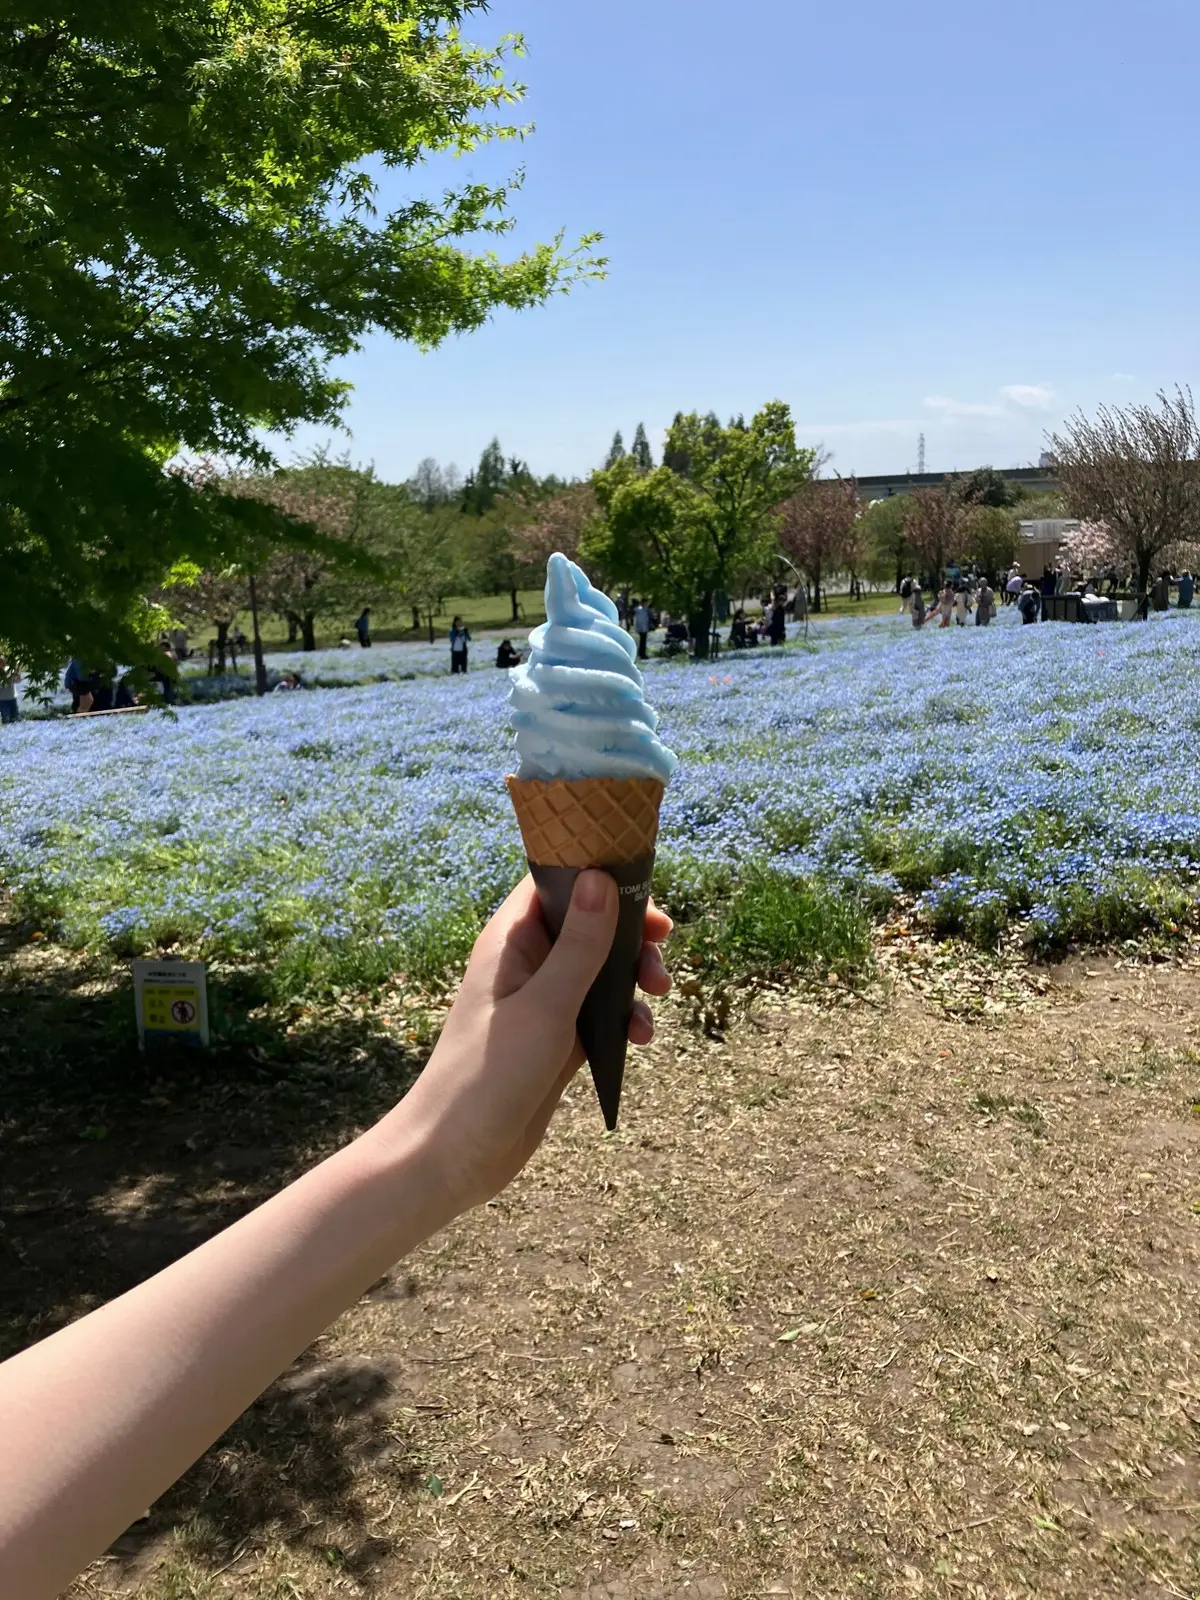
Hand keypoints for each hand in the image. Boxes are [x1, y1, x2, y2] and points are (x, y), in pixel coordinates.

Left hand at [391, 872, 671, 1217]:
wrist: (455, 1154)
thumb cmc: (488, 1074)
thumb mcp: (545, 1006)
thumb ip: (579, 946)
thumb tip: (602, 878)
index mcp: (511, 941)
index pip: (557, 883)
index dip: (601, 880)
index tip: (645, 899)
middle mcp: (526, 963)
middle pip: (589, 924)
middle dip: (631, 935)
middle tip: (661, 951)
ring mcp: (542, 1002)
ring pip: (600, 969)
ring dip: (633, 978)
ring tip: (657, 998)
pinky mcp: (556, 1039)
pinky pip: (600, 1011)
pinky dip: (624, 1017)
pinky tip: (640, 1039)